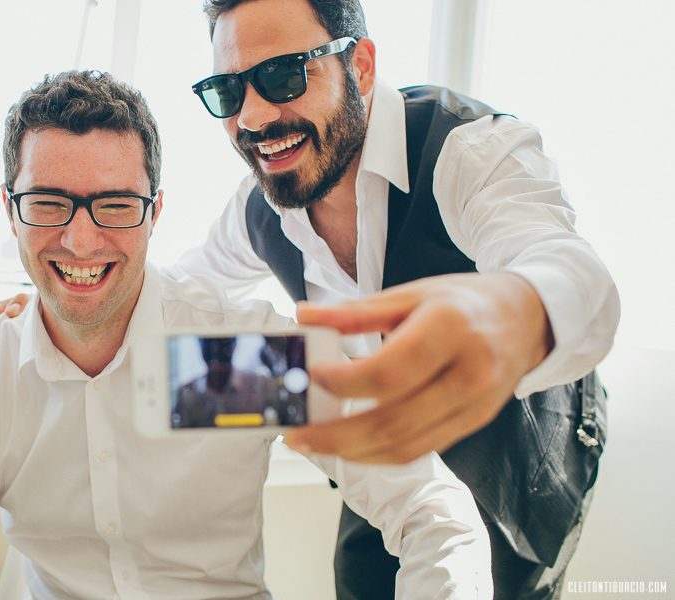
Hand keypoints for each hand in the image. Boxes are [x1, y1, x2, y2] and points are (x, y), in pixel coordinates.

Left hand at [284, 272, 552, 463]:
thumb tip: (305, 316)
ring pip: (405, 447)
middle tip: (297, 433)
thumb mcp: (411, 294)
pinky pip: (419, 451)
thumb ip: (356, 311)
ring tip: (313, 444)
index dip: (345, 382)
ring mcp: (474, 407)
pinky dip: (378, 454)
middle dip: (337, 434)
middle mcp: (469, 374)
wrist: (528, 318)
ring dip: (352, 453)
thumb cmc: (464, 302)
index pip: (390, 372)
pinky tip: (348, 447)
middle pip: (394, 421)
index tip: (310, 377)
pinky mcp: (472, 425)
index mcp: (451, 329)